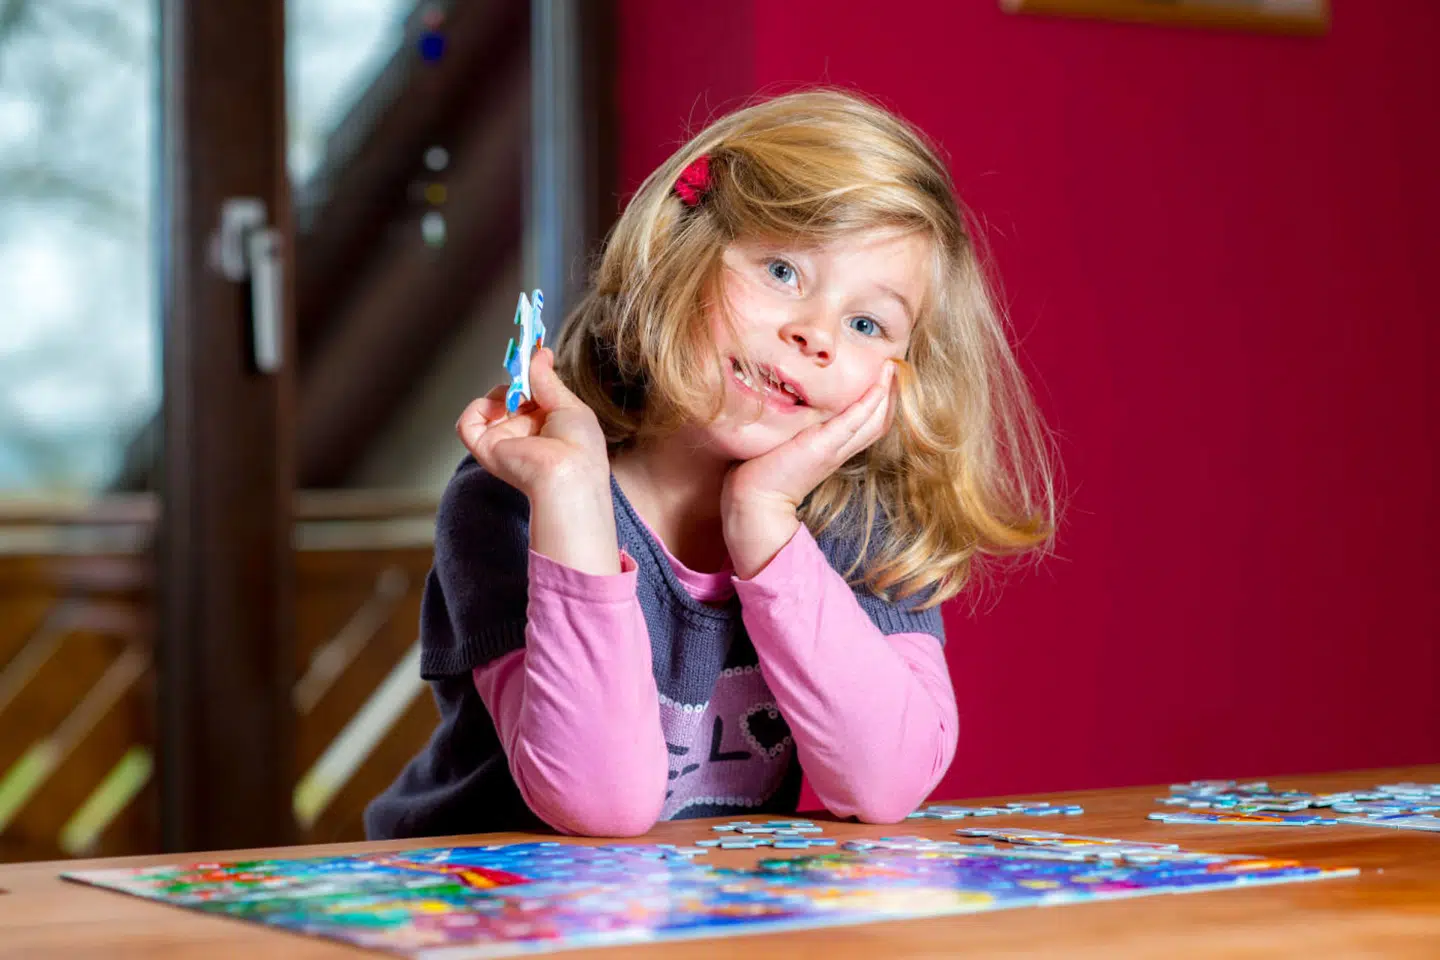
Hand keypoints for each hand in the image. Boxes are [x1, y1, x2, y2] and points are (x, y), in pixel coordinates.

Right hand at [456, 347, 609, 499]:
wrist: (568, 474)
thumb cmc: (579, 447)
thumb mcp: (569, 404)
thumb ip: (547, 380)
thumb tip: (540, 354)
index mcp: (548, 424)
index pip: (531, 394)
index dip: (529, 375)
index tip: (530, 353)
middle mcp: (525, 433)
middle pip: (509, 396)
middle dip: (517, 382)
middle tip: (524, 374)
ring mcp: (504, 440)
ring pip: (489, 405)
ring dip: (501, 393)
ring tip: (517, 398)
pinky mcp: (486, 448)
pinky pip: (467, 424)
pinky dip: (476, 409)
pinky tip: (497, 408)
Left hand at [721, 360, 896, 520]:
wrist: (755, 501)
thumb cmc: (762, 472)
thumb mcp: (786, 445)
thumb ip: (796, 429)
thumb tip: (789, 404)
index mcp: (833, 450)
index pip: (866, 425)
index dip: (879, 403)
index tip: (882, 379)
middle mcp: (839, 450)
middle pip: (878, 422)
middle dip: (890, 394)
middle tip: (894, 366)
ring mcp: (834, 449)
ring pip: (873, 421)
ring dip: (886, 393)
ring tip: (891, 367)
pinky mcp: (824, 447)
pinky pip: (854, 422)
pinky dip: (869, 403)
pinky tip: (879, 386)